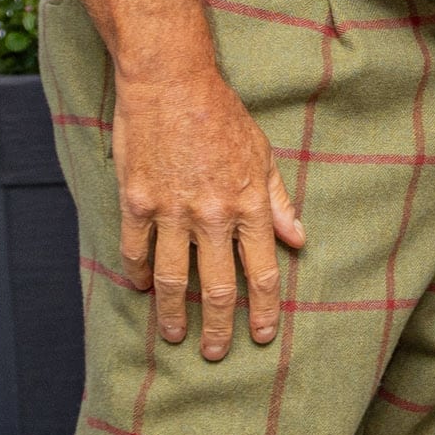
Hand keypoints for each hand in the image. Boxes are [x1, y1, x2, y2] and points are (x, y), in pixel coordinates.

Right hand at [112, 55, 306, 359]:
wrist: (171, 80)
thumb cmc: (220, 115)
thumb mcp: (261, 155)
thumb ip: (278, 202)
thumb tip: (298, 239)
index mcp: (249, 205)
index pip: (260, 273)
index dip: (262, 310)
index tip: (261, 335)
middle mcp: (213, 215)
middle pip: (218, 287)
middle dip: (219, 327)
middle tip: (216, 353)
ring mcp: (172, 210)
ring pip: (174, 278)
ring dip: (175, 313)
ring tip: (174, 335)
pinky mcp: (137, 201)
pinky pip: (136, 250)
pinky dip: (138, 274)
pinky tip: (141, 289)